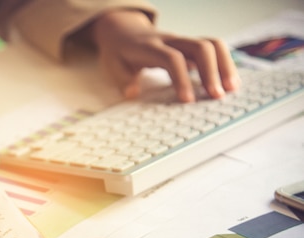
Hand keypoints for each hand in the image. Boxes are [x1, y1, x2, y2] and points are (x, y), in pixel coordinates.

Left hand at [87, 9, 239, 101]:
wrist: (123, 31)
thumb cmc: (120, 52)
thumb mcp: (113, 66)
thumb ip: (123, 80)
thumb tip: (131, 93)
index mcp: (150, 47)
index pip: (172, 58)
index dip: (182, 78)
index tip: (188, 100)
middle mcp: (171, 41)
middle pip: (200, 47)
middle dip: (212, 72)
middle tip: (217, 96)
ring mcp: (183, 41)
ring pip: (213, 45)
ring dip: (225, 66)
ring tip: (231, 90)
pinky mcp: (190, 46)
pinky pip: (214, 49)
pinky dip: (225, 64)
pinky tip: (229, 82)